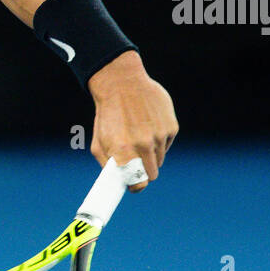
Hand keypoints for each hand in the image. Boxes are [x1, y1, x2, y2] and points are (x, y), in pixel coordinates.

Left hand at [88, 50, 177, 189]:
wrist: (121, 84)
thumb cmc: (107, 115)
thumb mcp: (98, 142)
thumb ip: (107, 165)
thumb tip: (118, 183)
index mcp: (123, 151)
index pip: (138, 183)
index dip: (136, 186)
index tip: (134, 186)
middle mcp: (143, 144)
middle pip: (152, 174)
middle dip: (144, 172)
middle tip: (136, 164)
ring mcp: (160, 135)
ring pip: (159, 159)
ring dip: (150, 154)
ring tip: (139, 138)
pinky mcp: (171, 127)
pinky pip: (167, 144)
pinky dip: (159, 141)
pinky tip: (148, 127)